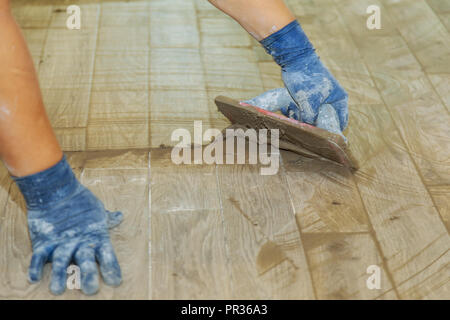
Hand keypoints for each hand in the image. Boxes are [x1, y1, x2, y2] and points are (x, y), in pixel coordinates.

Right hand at [21, 174, 123, 294]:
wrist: (56, 189)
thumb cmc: (80, 201)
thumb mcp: (98, 210)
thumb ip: (107, 219)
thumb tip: (119, 216)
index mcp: (95, 236)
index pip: (106, 254)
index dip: (112, 268)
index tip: (116, 281)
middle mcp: (79, 242)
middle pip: (85, 261)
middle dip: (89, 275)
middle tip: (91, 290)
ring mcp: (61, 242)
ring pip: (61, 261)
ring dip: (60, 275)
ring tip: (58, 290)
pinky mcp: (44, 240)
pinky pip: (39, 255)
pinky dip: (35, 266)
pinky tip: (34, 278)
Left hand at [243, 87, 345, 139]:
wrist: (295, 59)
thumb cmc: (307, 78)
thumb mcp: (309, 101)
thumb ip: (311, 118)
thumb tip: (308, 131)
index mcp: (339, 101)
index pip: (340, 123)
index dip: (332, 133)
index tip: (323, 142)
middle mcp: (331, 101)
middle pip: (324, 122)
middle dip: (314, 126)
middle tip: (306, 131)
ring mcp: (319, 100)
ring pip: (312, 118)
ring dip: (304, 119)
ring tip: (295, 113)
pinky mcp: (307, 99)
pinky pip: (303, 112)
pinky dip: (297, 113)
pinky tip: (290, 110)